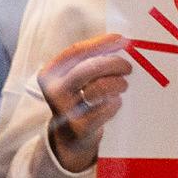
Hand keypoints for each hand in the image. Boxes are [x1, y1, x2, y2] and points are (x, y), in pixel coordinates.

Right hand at [34, 33, 132, 174]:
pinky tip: (114, 102)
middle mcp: (53, 91)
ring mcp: (65, 111)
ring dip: (118, 84)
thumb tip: (119, 41)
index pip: (76, 51)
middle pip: (91, 68)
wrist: (70, 138)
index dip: (100, 43)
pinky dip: (116, 102)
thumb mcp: (73, 78)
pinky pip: (107, 107)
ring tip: (122, 85)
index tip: (121, 39)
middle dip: (115, 64)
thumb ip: (89, 59)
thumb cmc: (77, 99)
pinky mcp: (81, 127)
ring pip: (101, 87)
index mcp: (49, 73)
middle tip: (128, 67)